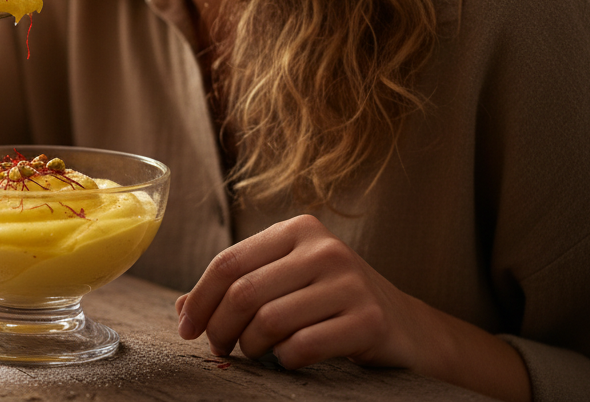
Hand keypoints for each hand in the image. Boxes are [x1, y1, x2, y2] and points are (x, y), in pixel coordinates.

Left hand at [175, 214, 529, 401]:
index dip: (199, 298)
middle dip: (220, 328)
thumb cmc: (333, 304)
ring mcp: (350, 282)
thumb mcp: (287, 283)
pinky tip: (291, 359)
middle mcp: (324, 249)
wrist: (408, 328)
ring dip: (252, 347)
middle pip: (244, 292)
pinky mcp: (368, 319)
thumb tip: (182, 307)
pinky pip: (302, 346)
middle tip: (219, 349)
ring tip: (256, 353)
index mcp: (298, 230)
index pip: (229, 261)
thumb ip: (239, 288)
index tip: (186, 328)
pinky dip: (286, 360)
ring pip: (269, 320)